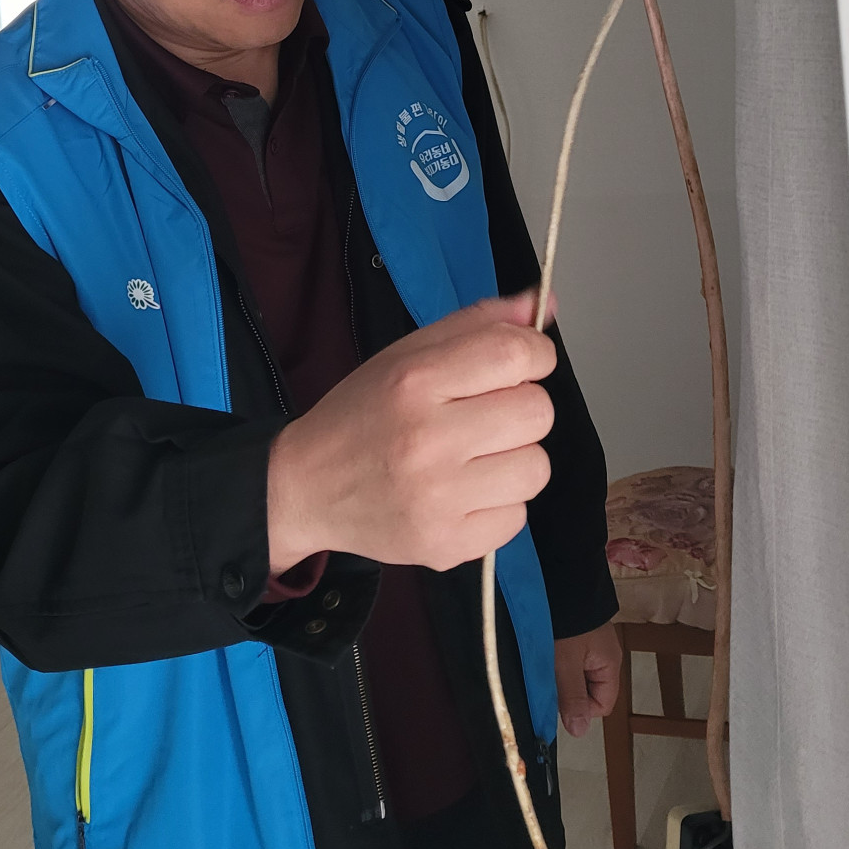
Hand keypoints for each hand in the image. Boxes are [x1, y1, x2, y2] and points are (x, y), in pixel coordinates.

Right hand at [267, 289, 556, 572]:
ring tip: (474, 458)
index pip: (516, 354)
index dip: (534, 355)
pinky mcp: (446, 545)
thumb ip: (478, 324)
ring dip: (514, 460)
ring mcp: (438, 499)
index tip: (520, 365)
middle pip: (537, 413)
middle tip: (485, 417)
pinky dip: (498, 505)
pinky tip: (463, 493)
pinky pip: (518, 518)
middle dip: (521, 409)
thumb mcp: (407, 354)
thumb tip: (543, 303)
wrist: (306, 488)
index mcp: (415, 381)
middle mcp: (427, 439)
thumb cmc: (361, 415)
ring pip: (537, 468)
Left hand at [555, 622, 622, 735]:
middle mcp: (605, 657)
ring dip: (560, 672)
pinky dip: (557, 658)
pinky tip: (546, 648)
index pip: (601, 705)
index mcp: (610, 666)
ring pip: (576, 675)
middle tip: (550, 673)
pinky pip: (570, 658)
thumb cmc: (565, 623)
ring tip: (546, 658)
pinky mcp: (578, 634)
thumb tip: (579, 732)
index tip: (560, 693)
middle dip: (568, 688)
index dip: (580, 707)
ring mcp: (591, 645)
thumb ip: (573, 697)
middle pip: (588, 690)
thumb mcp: (566, 663)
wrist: (562, 577)